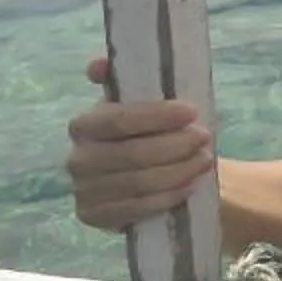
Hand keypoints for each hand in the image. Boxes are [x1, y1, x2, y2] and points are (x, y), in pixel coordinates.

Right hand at [66, 53, 214, 229]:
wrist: (150, 175)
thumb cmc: (148, 134)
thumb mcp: (140, 105)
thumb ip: (124, 82)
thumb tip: (99, 64)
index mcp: (83, 124)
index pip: (116, 120)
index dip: (155, 116)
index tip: (191, 112)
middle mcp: (77, 158)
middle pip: (130, 154)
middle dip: (173, 146)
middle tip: (204, 138)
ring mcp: (83, 191)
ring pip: (136, 183)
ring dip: (176, 171)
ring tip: (204, 160)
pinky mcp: (94, 216)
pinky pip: (135, 209)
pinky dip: (166, 197)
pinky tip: (189, 187)